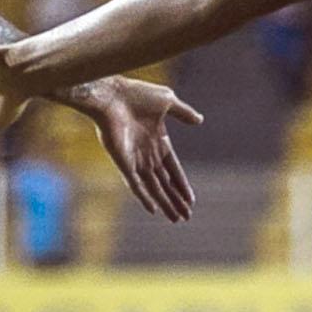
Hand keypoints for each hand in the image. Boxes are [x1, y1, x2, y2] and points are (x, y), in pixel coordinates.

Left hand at [83, 77, 202, 220]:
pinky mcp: (122, 161)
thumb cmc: (136, 94)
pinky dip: (144, 196)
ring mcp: (133, 158)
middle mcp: (145, 152)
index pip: (172, 168)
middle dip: (174, 199)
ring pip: (152, 187)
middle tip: (185, 217)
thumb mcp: (168, 101)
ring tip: (176, 218)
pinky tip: (152, 209)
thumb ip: (183, 113)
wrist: (112, 94)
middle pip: (163, 182)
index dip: (181, 183)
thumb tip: (200, 120)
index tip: (191, 199)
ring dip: (164, 202)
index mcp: (157, 139)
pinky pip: (134, 183)